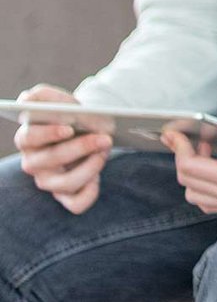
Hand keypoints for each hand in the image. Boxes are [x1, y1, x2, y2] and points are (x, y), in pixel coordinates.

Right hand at [13, 85, 111, 215]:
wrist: (86, 132)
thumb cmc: (70, 116)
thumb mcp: (60, 102)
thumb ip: (43, 97)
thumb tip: (28, 99)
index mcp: (28, 138)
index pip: (29, 137)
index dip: (47, 134)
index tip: (69, 127)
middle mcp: (34, 163)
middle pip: (50, 160)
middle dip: (80, 148)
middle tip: (104, 137)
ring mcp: (48, 181)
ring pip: (65, 184)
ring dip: (89, 168)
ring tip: (104, 151)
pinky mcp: (65, 196)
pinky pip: (76, 204)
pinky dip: (88, 194)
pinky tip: (98, 180)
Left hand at [159, 115, 216, 213]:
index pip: (190, 168)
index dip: (178, 148)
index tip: (174, 133)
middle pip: (188, 182)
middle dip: (183, 158)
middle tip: (192, 138)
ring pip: (195, 195)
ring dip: (193, 173)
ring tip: (207, 151)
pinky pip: (209, 202)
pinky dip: (203, 186)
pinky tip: (216, 167)